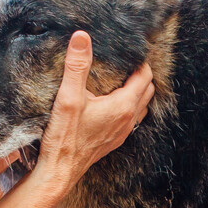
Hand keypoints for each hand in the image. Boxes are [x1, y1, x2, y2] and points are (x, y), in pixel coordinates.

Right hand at [0, 32, 154, 207]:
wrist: (60, 170)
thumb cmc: (65, 137)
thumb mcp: (69, 97)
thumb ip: (77, 66)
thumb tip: (82, 37)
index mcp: (123, 106)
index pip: (144, 78)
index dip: (141, 62)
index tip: (133, 51)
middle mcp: (128, 120)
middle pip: (147, 91)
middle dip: (142, 75)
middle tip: (130, 62)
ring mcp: (123, 132)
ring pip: (141, 106)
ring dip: (138, 92)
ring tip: (124, 79)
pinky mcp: (114, 140)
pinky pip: (131, 119)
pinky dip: (130, 106)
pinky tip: (113, 103)